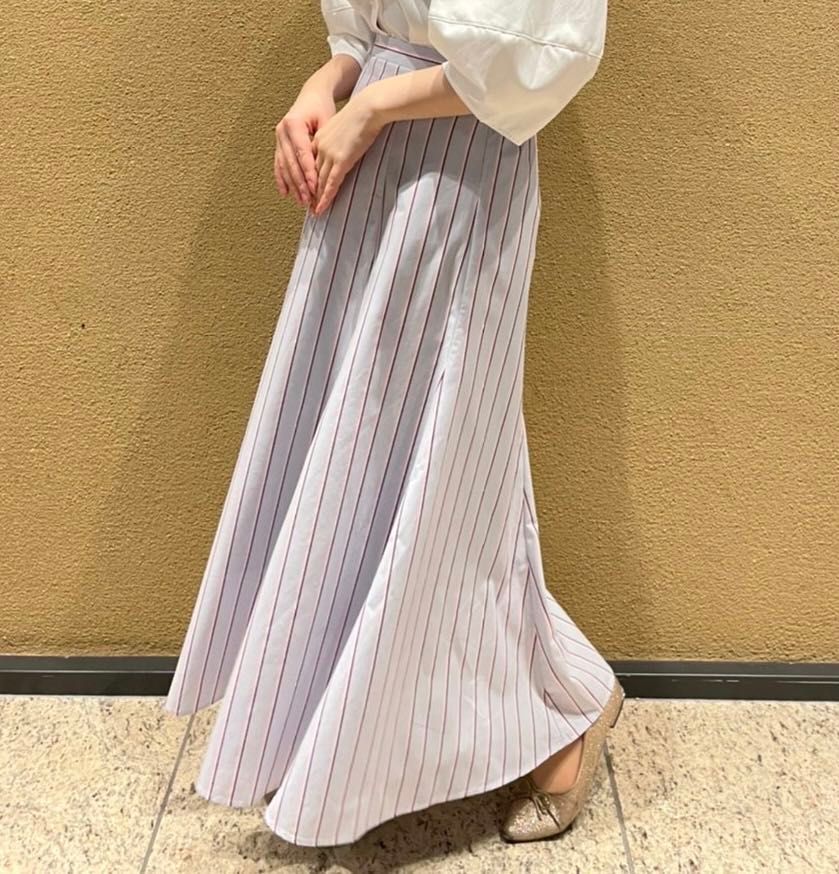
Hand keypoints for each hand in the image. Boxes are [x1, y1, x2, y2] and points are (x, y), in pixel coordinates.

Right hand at [274, 88, 336, 206]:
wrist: (313, 95)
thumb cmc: (322, 108)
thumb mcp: (327, 121)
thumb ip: (324, 142)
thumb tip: (324, 165)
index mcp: (294, 123)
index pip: (302, 153)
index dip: (308, 172)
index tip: (315, 187)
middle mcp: (282, 130)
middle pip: (291, 163)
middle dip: (300, 184)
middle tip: (308, 200)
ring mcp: (278, 137)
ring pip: (284, 166)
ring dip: (292, 185)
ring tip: (300, 201)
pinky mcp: (279, 143)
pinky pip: (279, 164)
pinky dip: (282, 179)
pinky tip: (285, 193)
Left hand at [310, 92, 385, 215]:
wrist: (368, 107)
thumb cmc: (364, 114)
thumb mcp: (347, 126)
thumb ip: (343, 139)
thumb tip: (347, 147)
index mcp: (321, 137)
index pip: (312, 162)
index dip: (310, 178)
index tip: (308, 189)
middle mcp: (321, 146)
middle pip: (313, 174)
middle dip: (309, 191)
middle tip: (308, 206)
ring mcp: (329, 153)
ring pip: (319, 181)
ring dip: (316, 198)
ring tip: (315, 212)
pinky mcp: (340, 160)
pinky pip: (330, 183)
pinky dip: (325, 197)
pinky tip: (321, 207)